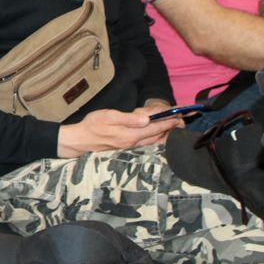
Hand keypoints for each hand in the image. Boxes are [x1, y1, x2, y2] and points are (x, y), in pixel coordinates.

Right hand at [56, 107, 182, 157]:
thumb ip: (128, 118)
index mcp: (131, 134)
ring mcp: (130, 146)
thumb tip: (146, 119)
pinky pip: (146, 143)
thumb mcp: (108, 116)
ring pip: (153, 141)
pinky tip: (157, 136)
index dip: (168, 122)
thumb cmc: (92, 125)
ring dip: (164, 134)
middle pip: (157, 136)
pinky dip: (155, 138)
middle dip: (170, 128)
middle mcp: (133, 142)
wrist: (81, 140)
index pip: (155, 127)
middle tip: (182, 121)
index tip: (180, 117)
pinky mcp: (126, 146)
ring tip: (174, 128)